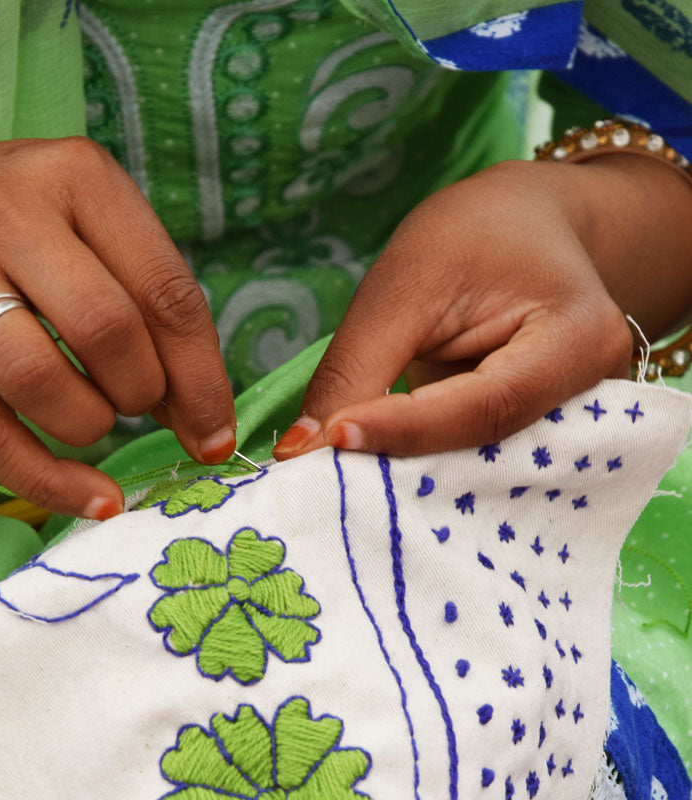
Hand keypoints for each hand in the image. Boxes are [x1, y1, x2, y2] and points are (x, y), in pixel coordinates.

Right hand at [0, 139, 235, 518]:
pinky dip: (47, 480)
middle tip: (142, 405)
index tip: (215, 431)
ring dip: (92, 426)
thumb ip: (146, 298)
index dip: (202, 377)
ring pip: (41, 381)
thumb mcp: (86, 222)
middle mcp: (9, 214)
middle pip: (107, 332)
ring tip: (98, 421)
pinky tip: (90, 499)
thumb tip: (201, 412)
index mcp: (78, 177)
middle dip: (144, 393)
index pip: (165, 292)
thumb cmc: (11, 224)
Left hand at [273, 156, 691, 459]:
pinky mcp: (532, 438)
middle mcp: (590, 397)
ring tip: (334, 479)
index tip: (329, 439)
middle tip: (318, 477)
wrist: (527, 228)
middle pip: (483, 449)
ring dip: (402, 476)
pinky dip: (415, 468)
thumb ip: (356, 367)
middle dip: (397, 464)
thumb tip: (300, 450)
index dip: (403, 428)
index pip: (485, 405)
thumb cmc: (473, 237)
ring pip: (472, 468)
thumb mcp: (406, 281)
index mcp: (579, 340)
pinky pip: (469, 465)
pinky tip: (366, 473)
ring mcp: (567, 424)